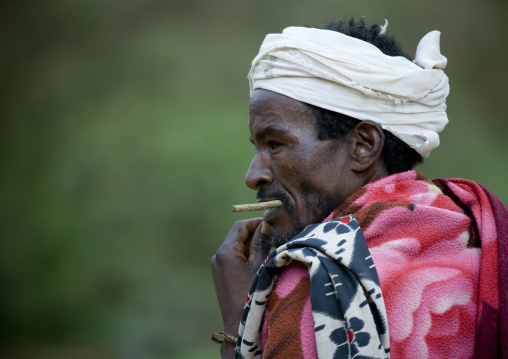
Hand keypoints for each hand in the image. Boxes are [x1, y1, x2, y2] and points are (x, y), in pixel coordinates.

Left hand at [211, 219, 271, 356]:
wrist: (238, 324)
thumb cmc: (251, 294)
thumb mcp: (260, 266)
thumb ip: (262, 244)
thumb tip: (266, 225)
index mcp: (225, 252)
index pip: (240, 227)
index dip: (256, 223)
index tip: (271, 224)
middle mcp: (218, 257)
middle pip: (238, 236)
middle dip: (256, 234)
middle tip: (275, 236)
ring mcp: (218, 266)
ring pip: (237, 247)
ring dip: (253, 245)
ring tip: (271, 249)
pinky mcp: (221, 274)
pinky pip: (235, 258)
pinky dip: (247, 255)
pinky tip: (261, 260)